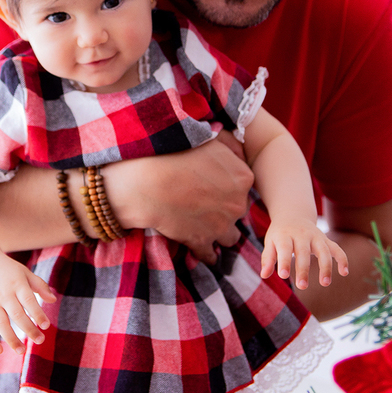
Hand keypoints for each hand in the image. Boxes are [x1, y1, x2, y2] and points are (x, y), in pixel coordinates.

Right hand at [0, 256, 57, 355]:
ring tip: (21, 352)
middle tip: (40, 340)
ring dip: (11, 339)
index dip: (38, 314)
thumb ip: (40, 285)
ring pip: (1, 324)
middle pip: (17, 315)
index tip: (46, 326)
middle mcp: (4, 294)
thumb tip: (53, 300)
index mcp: (17, 284)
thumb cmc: (9, 270)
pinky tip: (0, 351)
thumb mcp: (25, 273)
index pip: (29, 301)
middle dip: (29, 329)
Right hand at [108, 137, 253, 262]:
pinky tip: (194, 242)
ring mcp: (221, 226)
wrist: (148, 181)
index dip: (228, 186)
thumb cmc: (175, 153)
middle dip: (224, 208)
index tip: (212, 184)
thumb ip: (230, 145)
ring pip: (230, 236)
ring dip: (218, 231)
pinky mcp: (202, 242)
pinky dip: (204, 252)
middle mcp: (238, 204)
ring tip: (201, 223)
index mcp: (243, 178)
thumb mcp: (209, 137)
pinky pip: (210, 255)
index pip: (243, 186)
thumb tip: (239, 153)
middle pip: (237, 211)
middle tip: (203, 201)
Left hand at [260, 221, 349, 289]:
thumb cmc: (279, 234)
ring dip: (326, 267)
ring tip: (325, 283)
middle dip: (303, 269)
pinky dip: (343, 259)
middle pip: (303, 252)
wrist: (293, 215)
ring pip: (323, 251)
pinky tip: (344, 273)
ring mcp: (316, 237)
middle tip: (302, 286)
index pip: (284, 249)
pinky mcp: (326, 240)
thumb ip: (268, 258)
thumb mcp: (270, 242)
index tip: (283, 276)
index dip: (284, 262)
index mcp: (285, 235)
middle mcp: (301, 235)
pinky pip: (337, 249)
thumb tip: (264, 276)